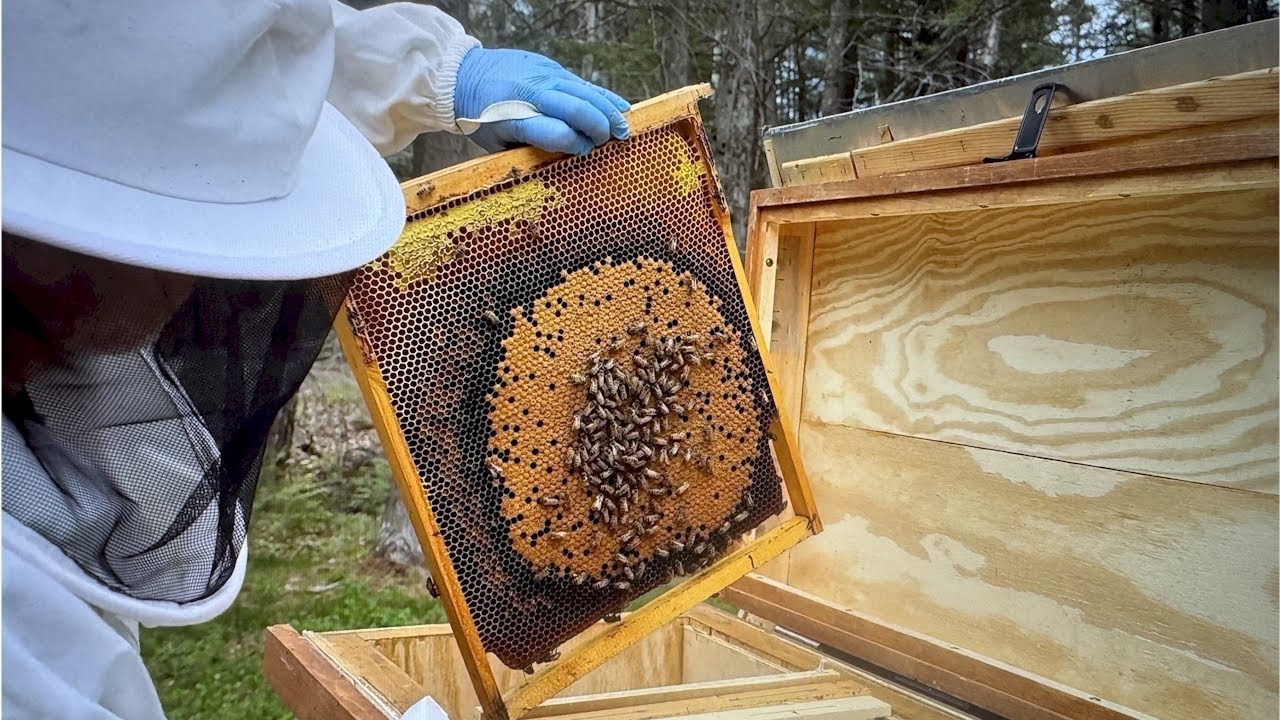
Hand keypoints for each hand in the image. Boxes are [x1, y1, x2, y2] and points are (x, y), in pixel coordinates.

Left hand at [454, 48, 630, 155]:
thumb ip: (530, 148)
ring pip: (585, 92)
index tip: (585, 153)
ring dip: (608, 111)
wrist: (461, 76)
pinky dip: (602, 95)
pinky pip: (581, 82)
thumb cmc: (478, 117)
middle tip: (614, 142)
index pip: (558, 132)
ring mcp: (542, 75)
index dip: (577, 145)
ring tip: (624, 127)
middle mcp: (531, 93)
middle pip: (578, 109)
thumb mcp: (497, 143)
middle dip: (600, 128)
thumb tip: (569, 154)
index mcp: (514, 117)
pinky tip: (620, 106)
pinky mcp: (548, 66)